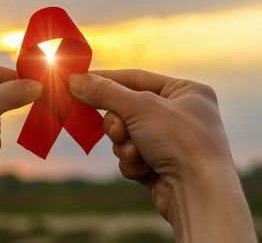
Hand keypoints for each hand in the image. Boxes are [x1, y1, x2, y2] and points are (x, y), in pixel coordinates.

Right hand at [69, 70, 256, 242]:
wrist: (199, 194)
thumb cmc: (179, 140)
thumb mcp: (139, 107)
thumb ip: (104, 92)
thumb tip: (73, 79)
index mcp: (185, 91)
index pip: (135, 78)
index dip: (105, 80)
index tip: (76, 81)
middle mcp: (180, 114)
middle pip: (127, 109)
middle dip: (118, 123)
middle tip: (118, 130)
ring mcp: (172, 141)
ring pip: (126, 135)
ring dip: (125, 145)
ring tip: (136, 153)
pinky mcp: (162, 165)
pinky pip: (132, 155)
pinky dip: (133, 161)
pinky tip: (145, 169)